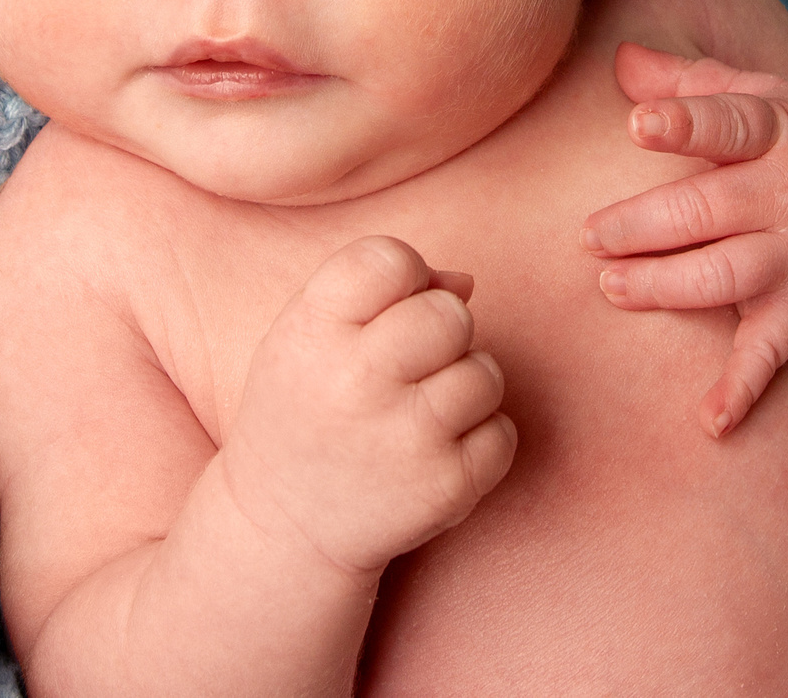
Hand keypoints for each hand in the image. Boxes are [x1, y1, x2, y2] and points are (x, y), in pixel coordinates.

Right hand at [217, 237, 517, 580]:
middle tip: (412, 364)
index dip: (405, 276)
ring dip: (466, 385)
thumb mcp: (309, 336)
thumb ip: (377, 289)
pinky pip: (503, 432)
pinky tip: (435, 453)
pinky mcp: (444, 488)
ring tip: (420, 412)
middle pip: (450, 314)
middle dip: (444, 331)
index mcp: (312, 332)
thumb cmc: (308, 409)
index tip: (389, 310)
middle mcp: (356, 382)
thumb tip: (465, 283)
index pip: (389, 259)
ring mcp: (404, 439)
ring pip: (485, 372)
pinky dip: (481, 440)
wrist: (284, 527)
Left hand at [581, 44, 787, 437]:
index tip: (639, 125)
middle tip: (589, 236)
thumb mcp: (769, 97)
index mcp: (782, 129)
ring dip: (666, 286)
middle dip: (643, 226)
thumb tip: (620, 56)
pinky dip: (743, 388)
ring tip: (612, 288)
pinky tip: (710, 420)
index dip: (686, 121)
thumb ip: (693, 81)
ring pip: (724, 276)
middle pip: (707, 209)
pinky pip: (771, 351)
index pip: (732, 121)